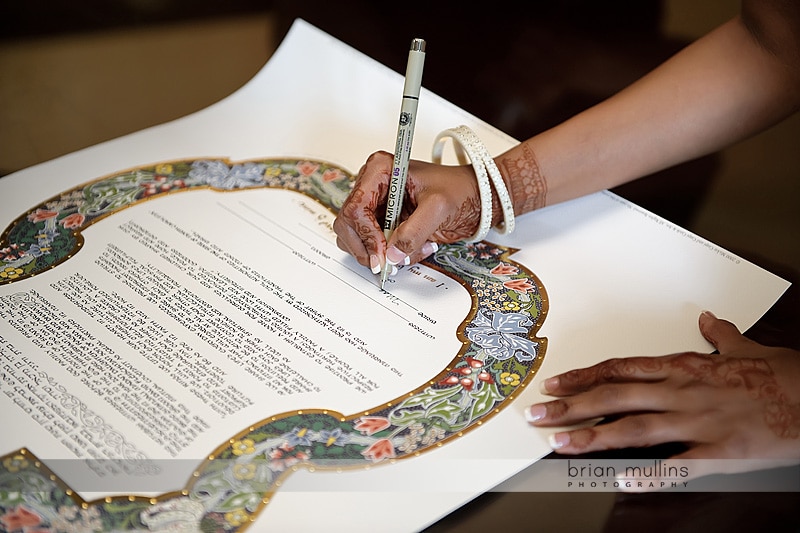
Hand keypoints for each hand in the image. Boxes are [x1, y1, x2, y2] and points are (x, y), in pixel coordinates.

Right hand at [333, 151, 482, 272]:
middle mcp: (372, 186)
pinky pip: (372, 246)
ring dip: (380, 253)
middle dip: (367, 247)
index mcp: (380, 170)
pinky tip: (414, 248)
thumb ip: (414, 231)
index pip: (356, 206)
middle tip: (387, 263)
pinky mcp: (382, 223)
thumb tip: (392, 254)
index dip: (366, 233)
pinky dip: (390, 255)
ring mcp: (375, 206)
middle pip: (348, 224)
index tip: (382, 252)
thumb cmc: (459, 190)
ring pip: (355, 239)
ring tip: (412, 250)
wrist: (475, 198)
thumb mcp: (439, 208)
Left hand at [526, 311, 799, 478]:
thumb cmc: (780, 373)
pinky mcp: (718, 452)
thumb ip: (718, 334)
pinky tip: (621, 479)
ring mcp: (696, 421)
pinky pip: (676, 465)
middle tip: (537, 414)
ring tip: (560, 443)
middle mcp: (680, 391)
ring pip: (633, 428)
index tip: (554, 382)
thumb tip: (707, 319)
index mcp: (682, 366)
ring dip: (593, 436)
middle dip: (570, 405)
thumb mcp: (744, 346)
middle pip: (613, 396)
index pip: (619, 368)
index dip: (582, 376)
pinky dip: (648, 474)